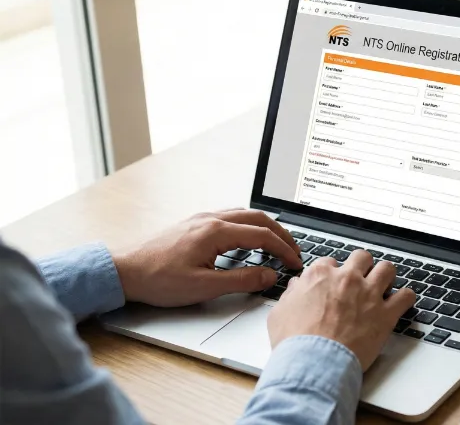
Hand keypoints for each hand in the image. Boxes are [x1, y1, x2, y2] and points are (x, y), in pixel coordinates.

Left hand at [113, 209, 301, 306]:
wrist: (123, 270)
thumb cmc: (157, 279)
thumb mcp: (204, 287)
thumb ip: (242, 280)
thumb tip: (269, 276)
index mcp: (216, 232)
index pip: (263, 236)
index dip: (284, 250)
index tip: (295, 263)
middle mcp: (211, 219)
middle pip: (259, 218)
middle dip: (281, 234)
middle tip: (294, 251)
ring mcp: (202, 218)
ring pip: (245, 214)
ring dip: (266, 227)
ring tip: (277, 243)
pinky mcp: (194, 223)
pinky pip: (231, 216)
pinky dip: (249, 225)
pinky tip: (248, 238)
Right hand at [267, 250, 414, 370]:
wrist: (313, 362)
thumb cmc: (295, 342)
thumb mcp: (280, 312)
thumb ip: (292, 295)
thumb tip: (297, 287)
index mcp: (320, 275)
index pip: (331, 262)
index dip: (333, 273)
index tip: (334, 282)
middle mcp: (347, 279)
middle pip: (362, 257)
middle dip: (362, 267)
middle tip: (361, 280)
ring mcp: (368, 294)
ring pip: (387, 269)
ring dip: (385, 276)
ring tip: (384, 286)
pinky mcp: (385, 314)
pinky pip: (405, 296)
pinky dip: (405, 298)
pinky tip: (400, 303)